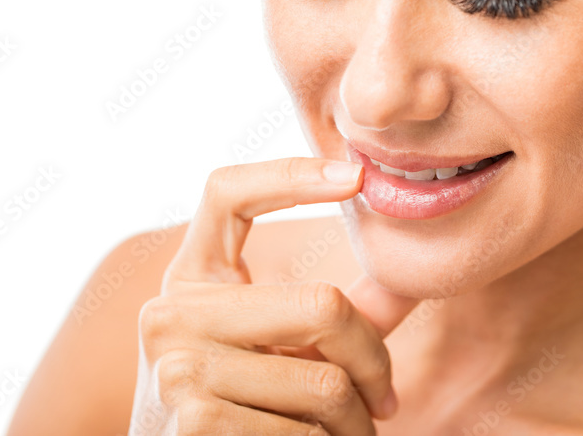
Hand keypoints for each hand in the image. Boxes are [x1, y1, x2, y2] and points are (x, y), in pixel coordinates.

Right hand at [128, 157, 420, 434]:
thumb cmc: (246, 405)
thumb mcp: (275, 344)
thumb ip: (335, 313)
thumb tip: (411, 276)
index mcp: (192, 277)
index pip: (225, 193)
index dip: (291, 173)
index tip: (356, 177)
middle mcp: (171, 311)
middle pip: (323, 304)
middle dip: (372, 361)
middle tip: (386, 396)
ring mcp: (177, 366)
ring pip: (325, 381)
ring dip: (356, 419)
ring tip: (352, 430)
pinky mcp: (194, 422)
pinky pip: (305, 431)